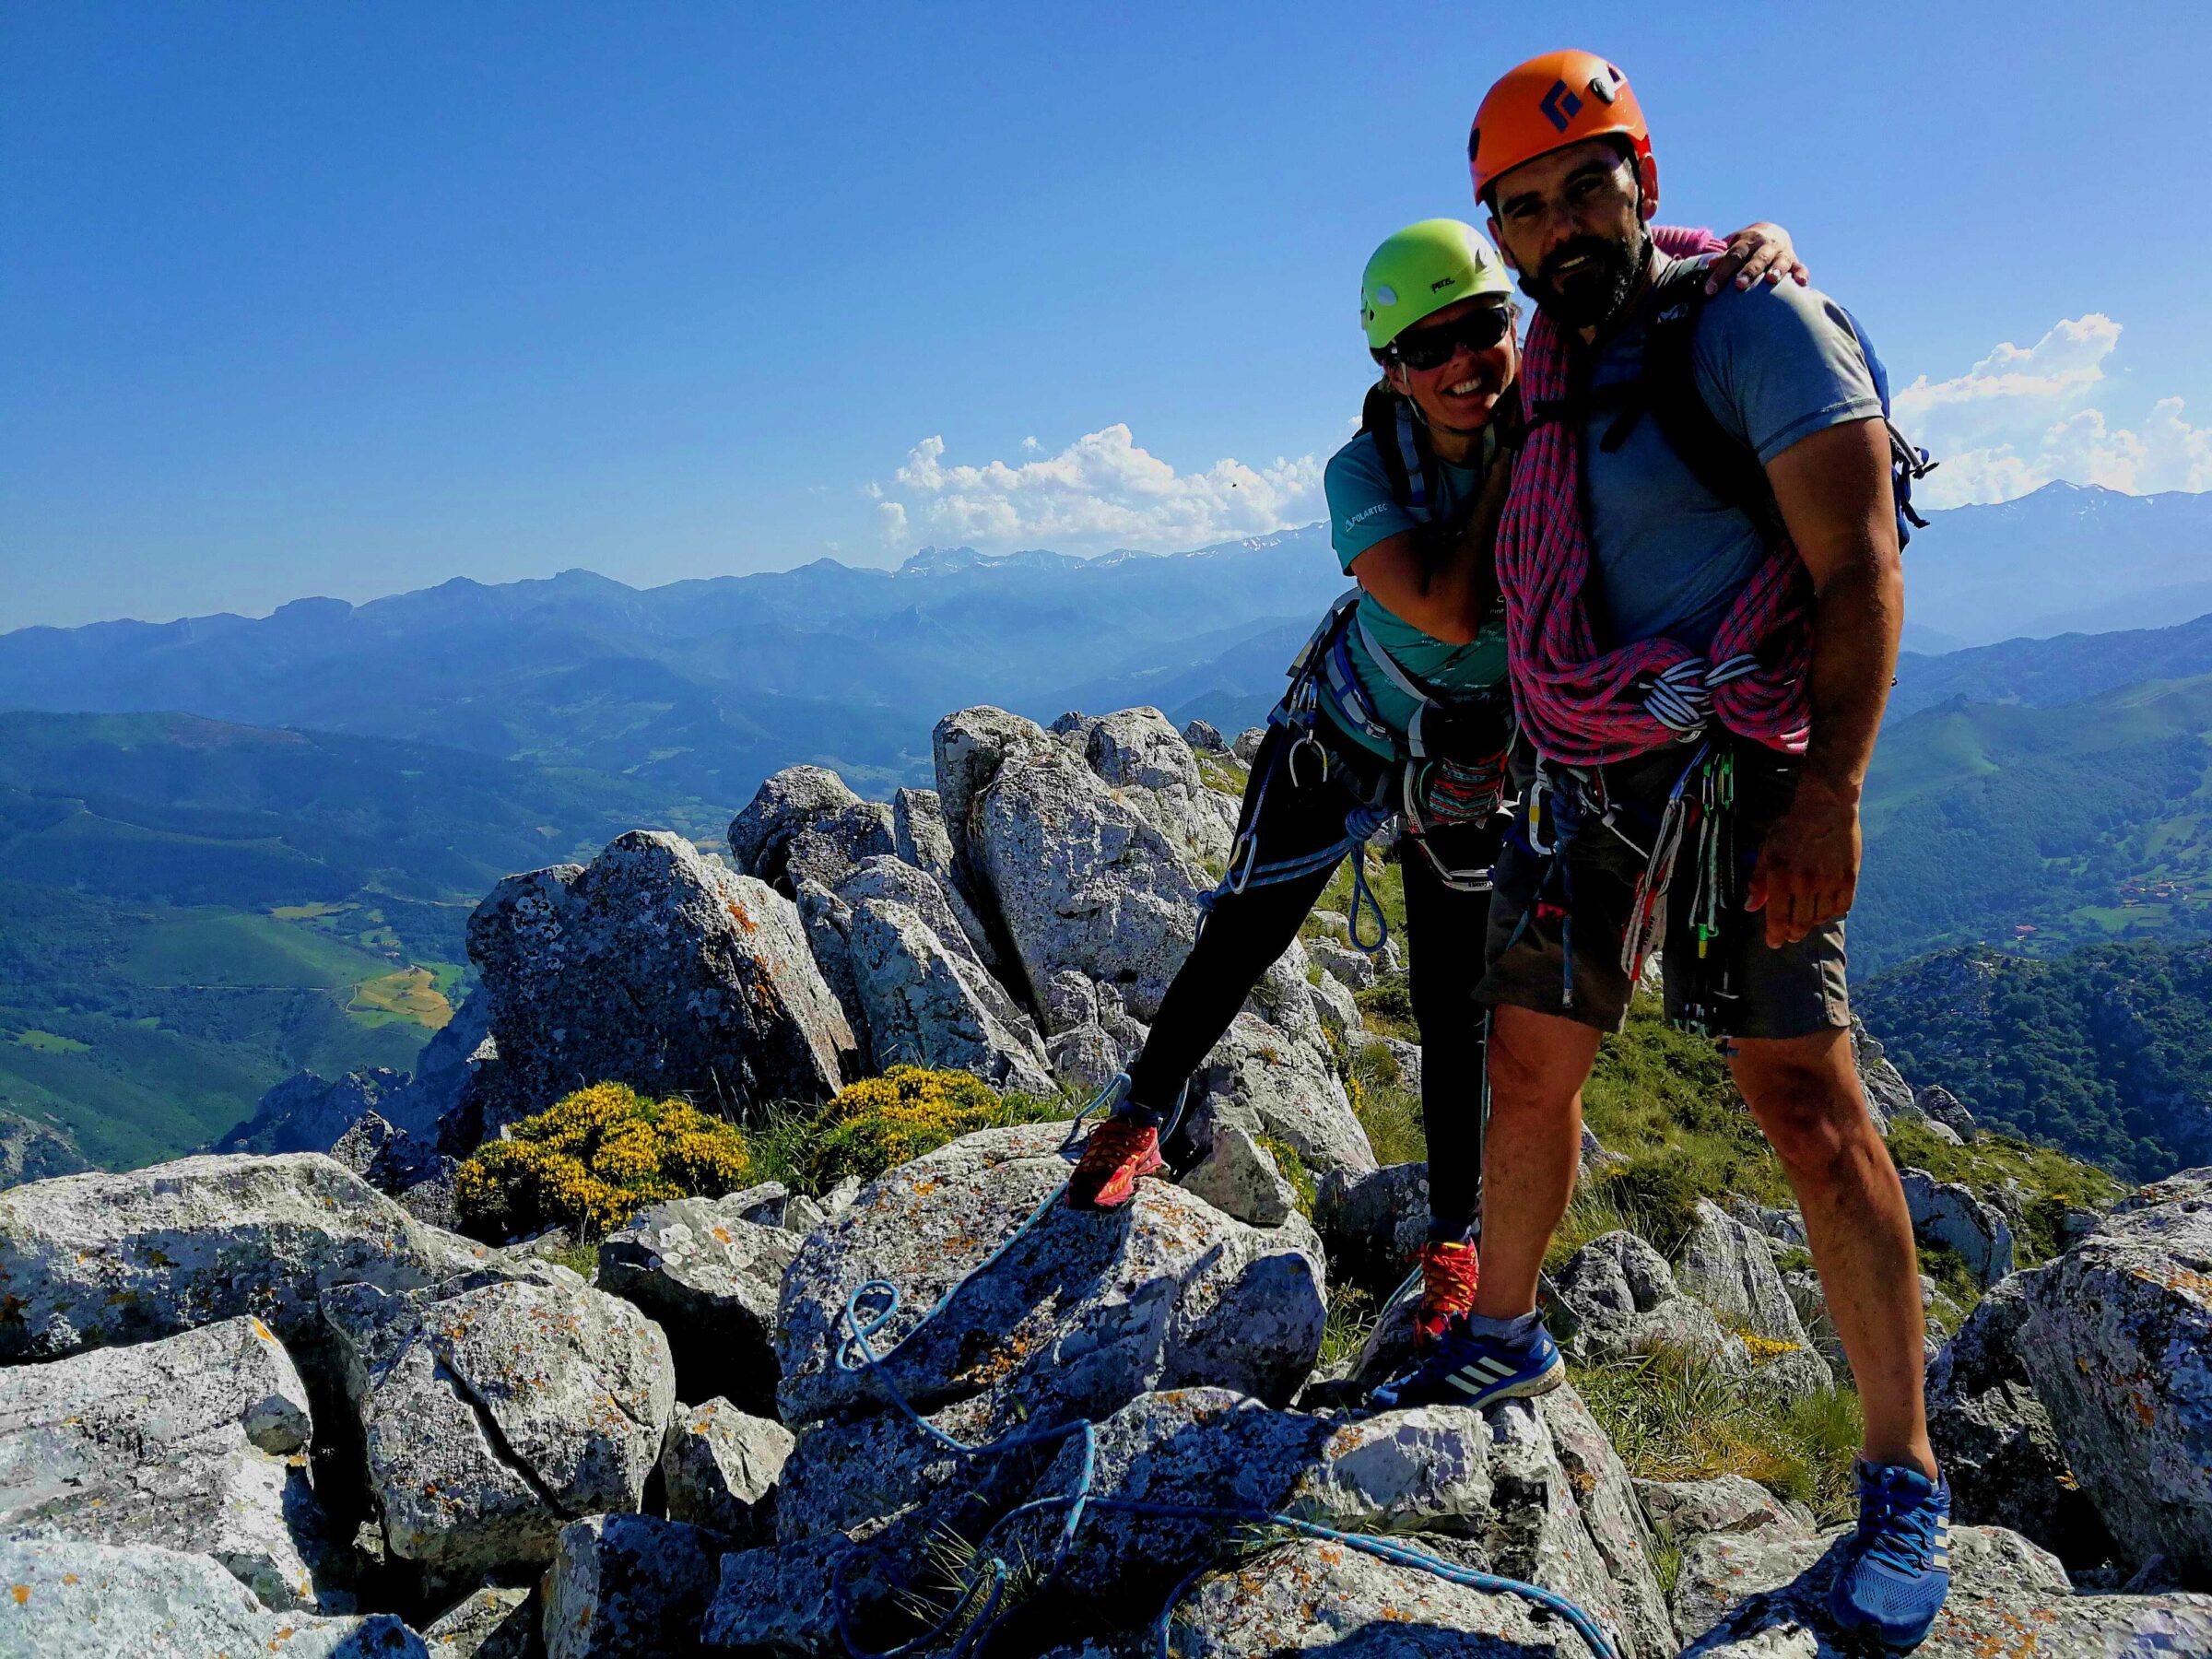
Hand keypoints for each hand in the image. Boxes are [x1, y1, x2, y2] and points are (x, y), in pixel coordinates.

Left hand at [1708, 223, 1809, 295]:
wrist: (1771, 232)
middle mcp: (1767, 245)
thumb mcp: (1733, 246)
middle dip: (1749, 271)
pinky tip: (1802, 283)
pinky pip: (1800, 267)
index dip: (1721, 272)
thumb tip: (1710, 264)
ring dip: (1777, 269)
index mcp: (1748, 240)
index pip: (1733, 256)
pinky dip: (1802, 273)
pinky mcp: (1794, 261)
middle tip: (1739, 284)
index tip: (1710, 290)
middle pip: (1758, 257)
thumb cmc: (1745, 246)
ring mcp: (1782, 252)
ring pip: (1781, 260)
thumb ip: (1723, 256)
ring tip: (1771, 279)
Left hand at [1745, 775, 1859, 948]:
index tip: (1774, 943)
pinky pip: (1842, 908)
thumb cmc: (1792, 828)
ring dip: (1811, 922)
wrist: (1826, 807)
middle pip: (1800, 924)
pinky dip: (1832, 911)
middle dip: (1793, 934)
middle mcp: (1805, 883)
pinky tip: (1825, 905)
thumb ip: (1758, 881)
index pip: (1777, 918)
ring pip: (1820, 918)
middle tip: (1790, 934)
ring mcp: (1829, 882)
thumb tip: (1750, 907)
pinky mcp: (1849, 878)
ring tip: (1806, 915)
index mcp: (1781, 876)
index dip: (1775, 935)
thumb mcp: (1767, 850)